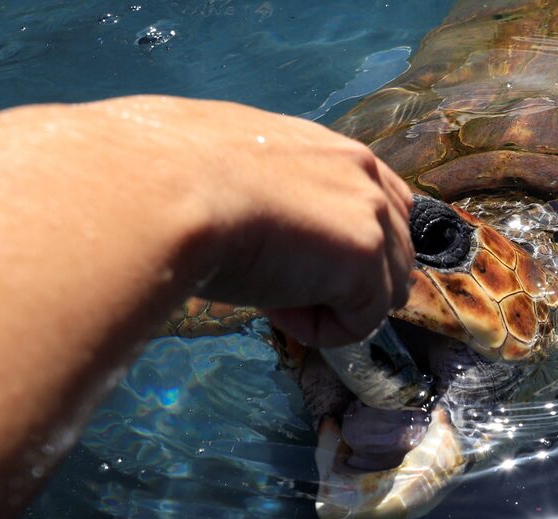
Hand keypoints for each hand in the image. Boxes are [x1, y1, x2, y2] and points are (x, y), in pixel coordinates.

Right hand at [78, 96, 416, 345]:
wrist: (160, 190)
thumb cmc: (172, 182)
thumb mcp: (237, 175)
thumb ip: (278, 196)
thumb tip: (270, 233)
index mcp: (332, 149)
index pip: (386, 205)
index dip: (353, 250)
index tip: (301, 262)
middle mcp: (363, 172)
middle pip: (396, 254)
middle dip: (345, 283)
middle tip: (278, 282)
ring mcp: (370, 213)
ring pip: (386, 291)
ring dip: (334, 306)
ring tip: (271, 294)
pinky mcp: (364, 256)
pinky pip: (362, 321)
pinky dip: (321, 330)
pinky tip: (274, 308)